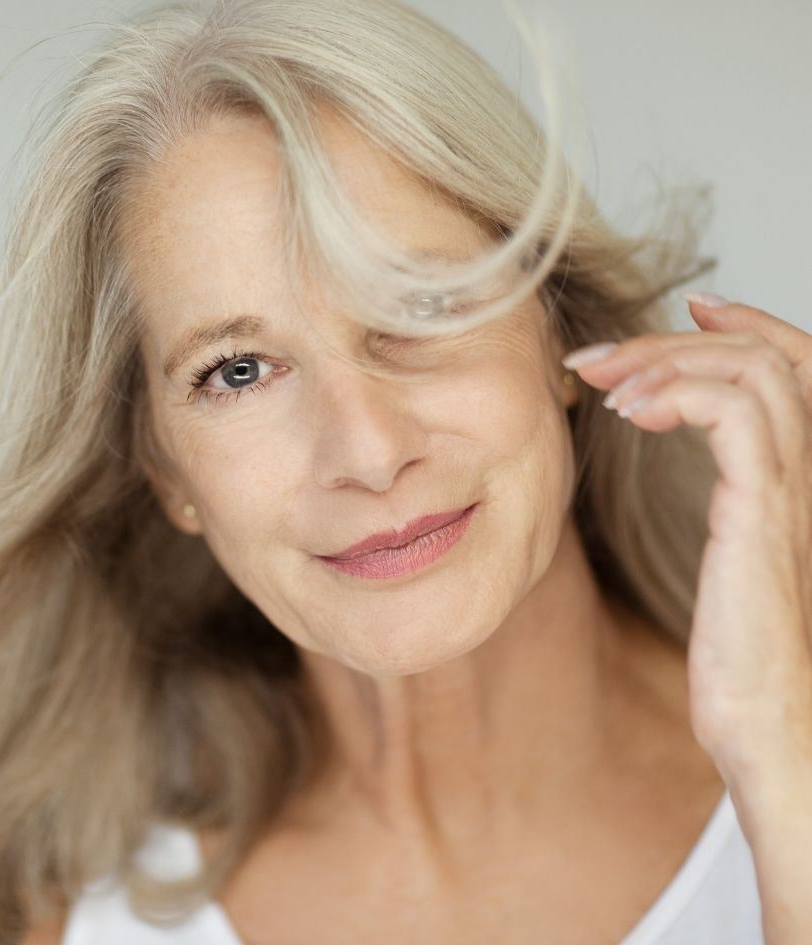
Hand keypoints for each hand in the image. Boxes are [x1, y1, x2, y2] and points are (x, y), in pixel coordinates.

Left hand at [562, 294, 811, 789]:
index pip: (798, 364)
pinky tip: (628, 414)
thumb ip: (728, 499)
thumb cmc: (742, 648)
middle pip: (762, 357)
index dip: (749, 321)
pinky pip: (732, 417)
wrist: (770, 721)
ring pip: (751, 374)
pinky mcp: (761, 514)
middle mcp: (809, 471)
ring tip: (604, 385)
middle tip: (596, 356)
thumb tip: (673, 457)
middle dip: (671, 340)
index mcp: (799, 475)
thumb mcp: (731, 556)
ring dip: (665, 361)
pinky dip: (677, 395)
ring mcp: (791, 490)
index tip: (691, 304)